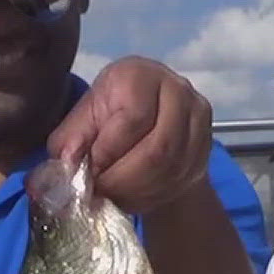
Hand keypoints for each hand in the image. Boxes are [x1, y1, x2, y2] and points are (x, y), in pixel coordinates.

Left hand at [48, 56, 211, 215]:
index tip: (89, 172)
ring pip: (173, 167)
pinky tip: (134, 198)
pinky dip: (155, 195)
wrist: (146, 120)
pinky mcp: (206, 144)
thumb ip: (71, 140)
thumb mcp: (82, 121)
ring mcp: (197, 116)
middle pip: (159, 147)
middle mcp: (175, 89)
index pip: (133, 118)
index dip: (109, 152)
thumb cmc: (108, 116)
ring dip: (139, 192)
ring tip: (114, 198)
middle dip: (124, 180)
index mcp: (138, 74)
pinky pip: (183, 178)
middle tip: (101, 195)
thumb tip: (68, 164)